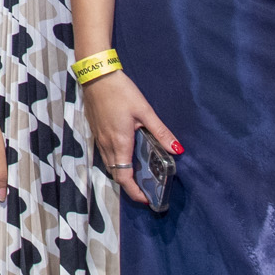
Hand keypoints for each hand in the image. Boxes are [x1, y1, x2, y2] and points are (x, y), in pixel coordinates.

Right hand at [80, 71, 181, 206]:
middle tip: (147, 189)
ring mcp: (99, 138)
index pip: (124, 177)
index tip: (147, 199)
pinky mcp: (96, 131)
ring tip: (140, 175)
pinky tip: (128, 154)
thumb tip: (178, 150)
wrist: (96, 76)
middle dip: (130, 185)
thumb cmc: (120, 92)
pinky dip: (117, 161)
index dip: (134, 192)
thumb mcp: (145, 111)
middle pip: (116, 173)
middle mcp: (106, 145)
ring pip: (110, 164)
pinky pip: (106, 154)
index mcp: (119, 143)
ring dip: (123, 173)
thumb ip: (161, 132)